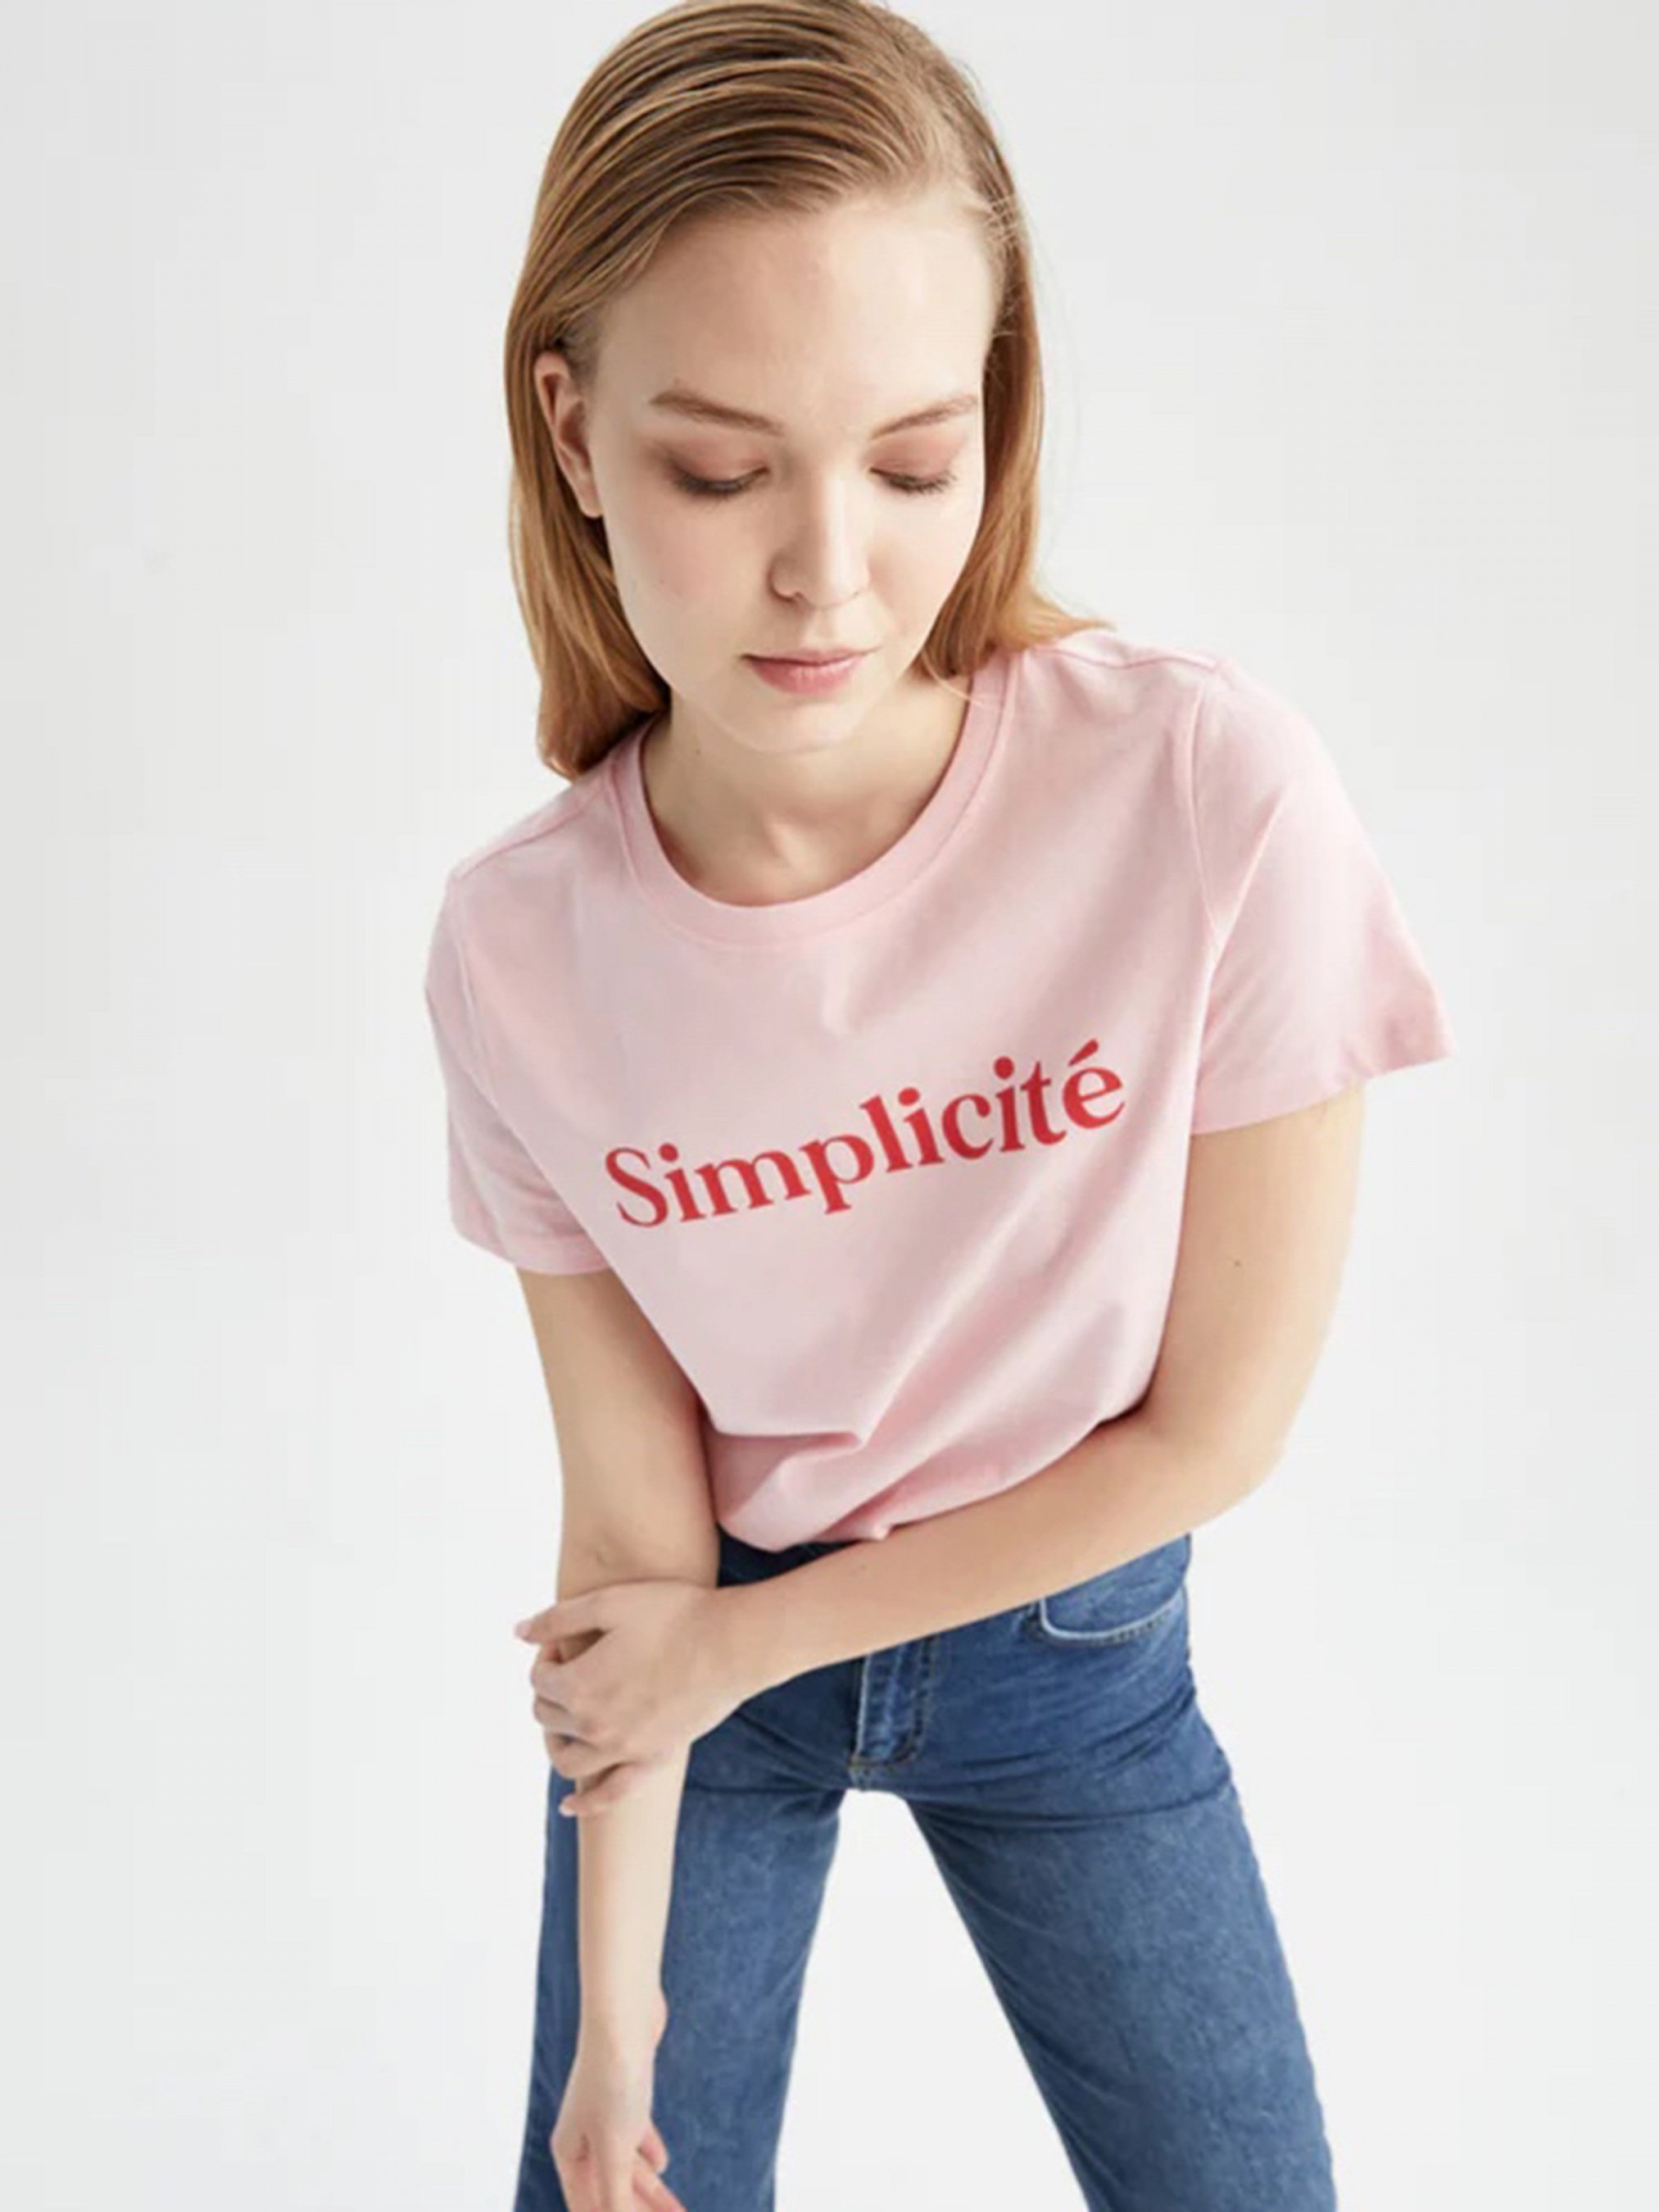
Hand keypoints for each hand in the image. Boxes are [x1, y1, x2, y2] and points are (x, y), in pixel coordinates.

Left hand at [513, 1579, 751, 1814]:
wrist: (734, 1642)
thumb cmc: (674, 1614)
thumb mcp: (609, 1603)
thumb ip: (558, 1619)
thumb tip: (518, 1632)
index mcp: (579, 1686)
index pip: (540, 1679)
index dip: (547, 1655)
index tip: (567, 1639)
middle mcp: (595, 1726)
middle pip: (549, 1716)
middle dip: (551, 1688)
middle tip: (574, 1662)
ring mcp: (625, 1749)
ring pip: (568, 1761)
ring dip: (555, 1742)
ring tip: (562, 1722)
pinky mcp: (654, 1760)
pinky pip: (611, 1794)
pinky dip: (586, 1802)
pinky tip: (569, 1805)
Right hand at [552, 1987, 686, 2211]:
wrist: (622, 2015)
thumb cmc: (612, 2081)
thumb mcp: (614, 2149)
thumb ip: (615, 2195)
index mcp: (569, 2154)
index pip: (587, 2206)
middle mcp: (581, 2136)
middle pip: (611, 2188)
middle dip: (638, 2210)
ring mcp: (604, 2113)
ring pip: (627, 2163)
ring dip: (651, 2190)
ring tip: (677, 2209)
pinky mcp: (626, 2093)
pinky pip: (636, 2136)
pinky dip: (648, 2153)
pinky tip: (663, 2165)